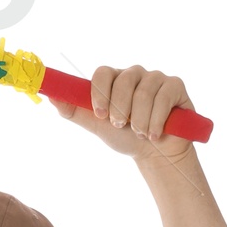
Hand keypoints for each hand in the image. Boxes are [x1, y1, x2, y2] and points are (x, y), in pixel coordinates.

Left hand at [48, 64, 196, 162]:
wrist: (155, 154)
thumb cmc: (125, 137)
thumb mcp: (97, 126)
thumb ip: (75, 111)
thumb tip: (51, 96)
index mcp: (114, 81)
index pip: (103, 73)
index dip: (100, 93)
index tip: (100, 115)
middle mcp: (135, 74)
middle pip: (123, 80)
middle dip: (120, 109)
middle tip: (121, 126)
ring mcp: (156, 78)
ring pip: (144, 92)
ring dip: (139, 120)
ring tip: (141, 134)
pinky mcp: (175, 86)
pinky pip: (163, 98)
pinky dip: (156, 121)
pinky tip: (155, 134)